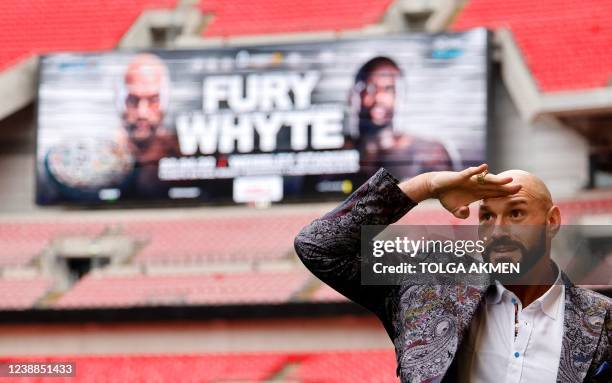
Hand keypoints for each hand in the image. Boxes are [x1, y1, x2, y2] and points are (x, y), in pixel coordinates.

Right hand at [399, 164, 521, 218]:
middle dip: (507, 187)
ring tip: (508, 179)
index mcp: (477, 193)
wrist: (435, 187)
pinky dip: (477, 170)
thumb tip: (466, 212)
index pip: (495, 193)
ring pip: (486, 179)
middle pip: (495, 186)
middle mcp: (476, 185)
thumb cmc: (447, 197)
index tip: (517, 194)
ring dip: (497, 179)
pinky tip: (485, 167)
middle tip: (520, 187)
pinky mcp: (461, 176)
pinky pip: (470, 172)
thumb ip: (461, 214)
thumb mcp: (455, 211)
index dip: (505, 193)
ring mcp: (470, 180)